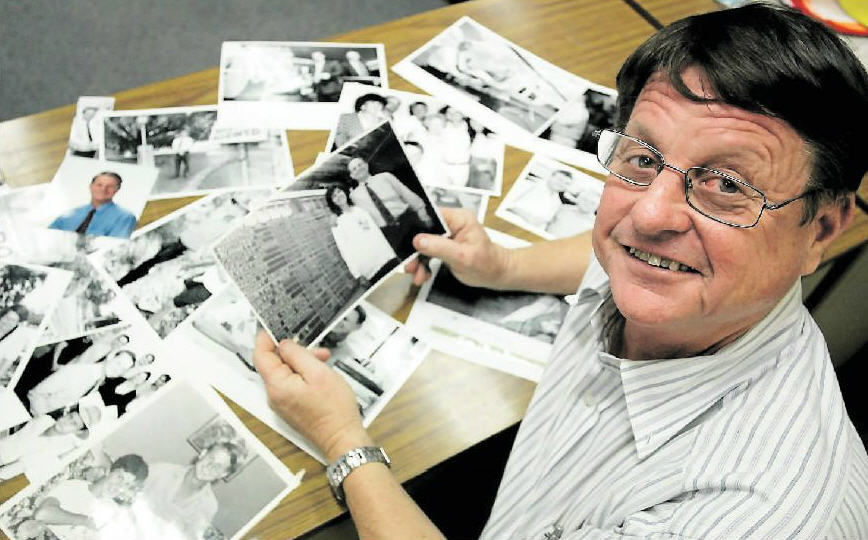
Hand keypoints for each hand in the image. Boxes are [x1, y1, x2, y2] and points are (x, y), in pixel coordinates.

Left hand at [253, 331, 372, 461]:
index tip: (274, 326)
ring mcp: (282, 403)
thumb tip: (283, 344)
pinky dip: (304, 375)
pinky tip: (321, 375)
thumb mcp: (318, 372)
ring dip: (303, 363)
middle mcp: (275, 395)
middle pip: (275, 363)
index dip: (266, 338)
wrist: (342, 437)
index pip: (261, 355)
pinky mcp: (291, 407)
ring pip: (285, 373)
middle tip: (317, 350)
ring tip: (324, 363)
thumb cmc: (334, 409)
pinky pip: (291, 384)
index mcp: (277, 385)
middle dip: (294, 352)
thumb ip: (297, 355)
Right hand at [407, 207, 510, 288]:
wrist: (495, 274)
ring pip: (424, 243)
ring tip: (417, 275)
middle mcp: (452, 223)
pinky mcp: (445, 245)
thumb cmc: (487, 264)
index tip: (408, 245)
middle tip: (410, 266)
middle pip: (424, 231)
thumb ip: (440, 247)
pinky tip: (423, 274)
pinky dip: (423, 264)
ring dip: (418, 260)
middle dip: (415, 250)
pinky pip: (428, 251)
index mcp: (459, 218)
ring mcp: (448, 235)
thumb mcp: (463, 257)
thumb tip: (419, 240)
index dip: (417, 229)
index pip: (431, 216)